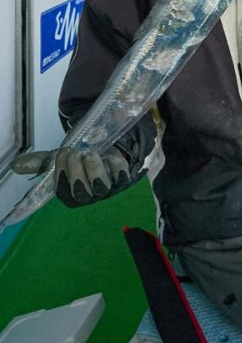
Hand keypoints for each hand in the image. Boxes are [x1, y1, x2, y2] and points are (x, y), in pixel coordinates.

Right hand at [13, 144, 144, 206]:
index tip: (59, 155)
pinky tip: (110, 157)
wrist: (103, 148)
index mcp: (72, 194)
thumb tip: (17, 166)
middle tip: (73, 152)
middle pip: (82, 194)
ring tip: (89, 154)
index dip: (62, 176)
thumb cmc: (79, 158)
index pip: (65, 193)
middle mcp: (89, 195)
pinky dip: (116, 167)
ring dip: (94, 170)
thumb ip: (41, 162)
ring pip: (102, 187)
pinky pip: (122, 177)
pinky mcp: (123, 178)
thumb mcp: (59, 158)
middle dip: (75, 172)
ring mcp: (107, 187)